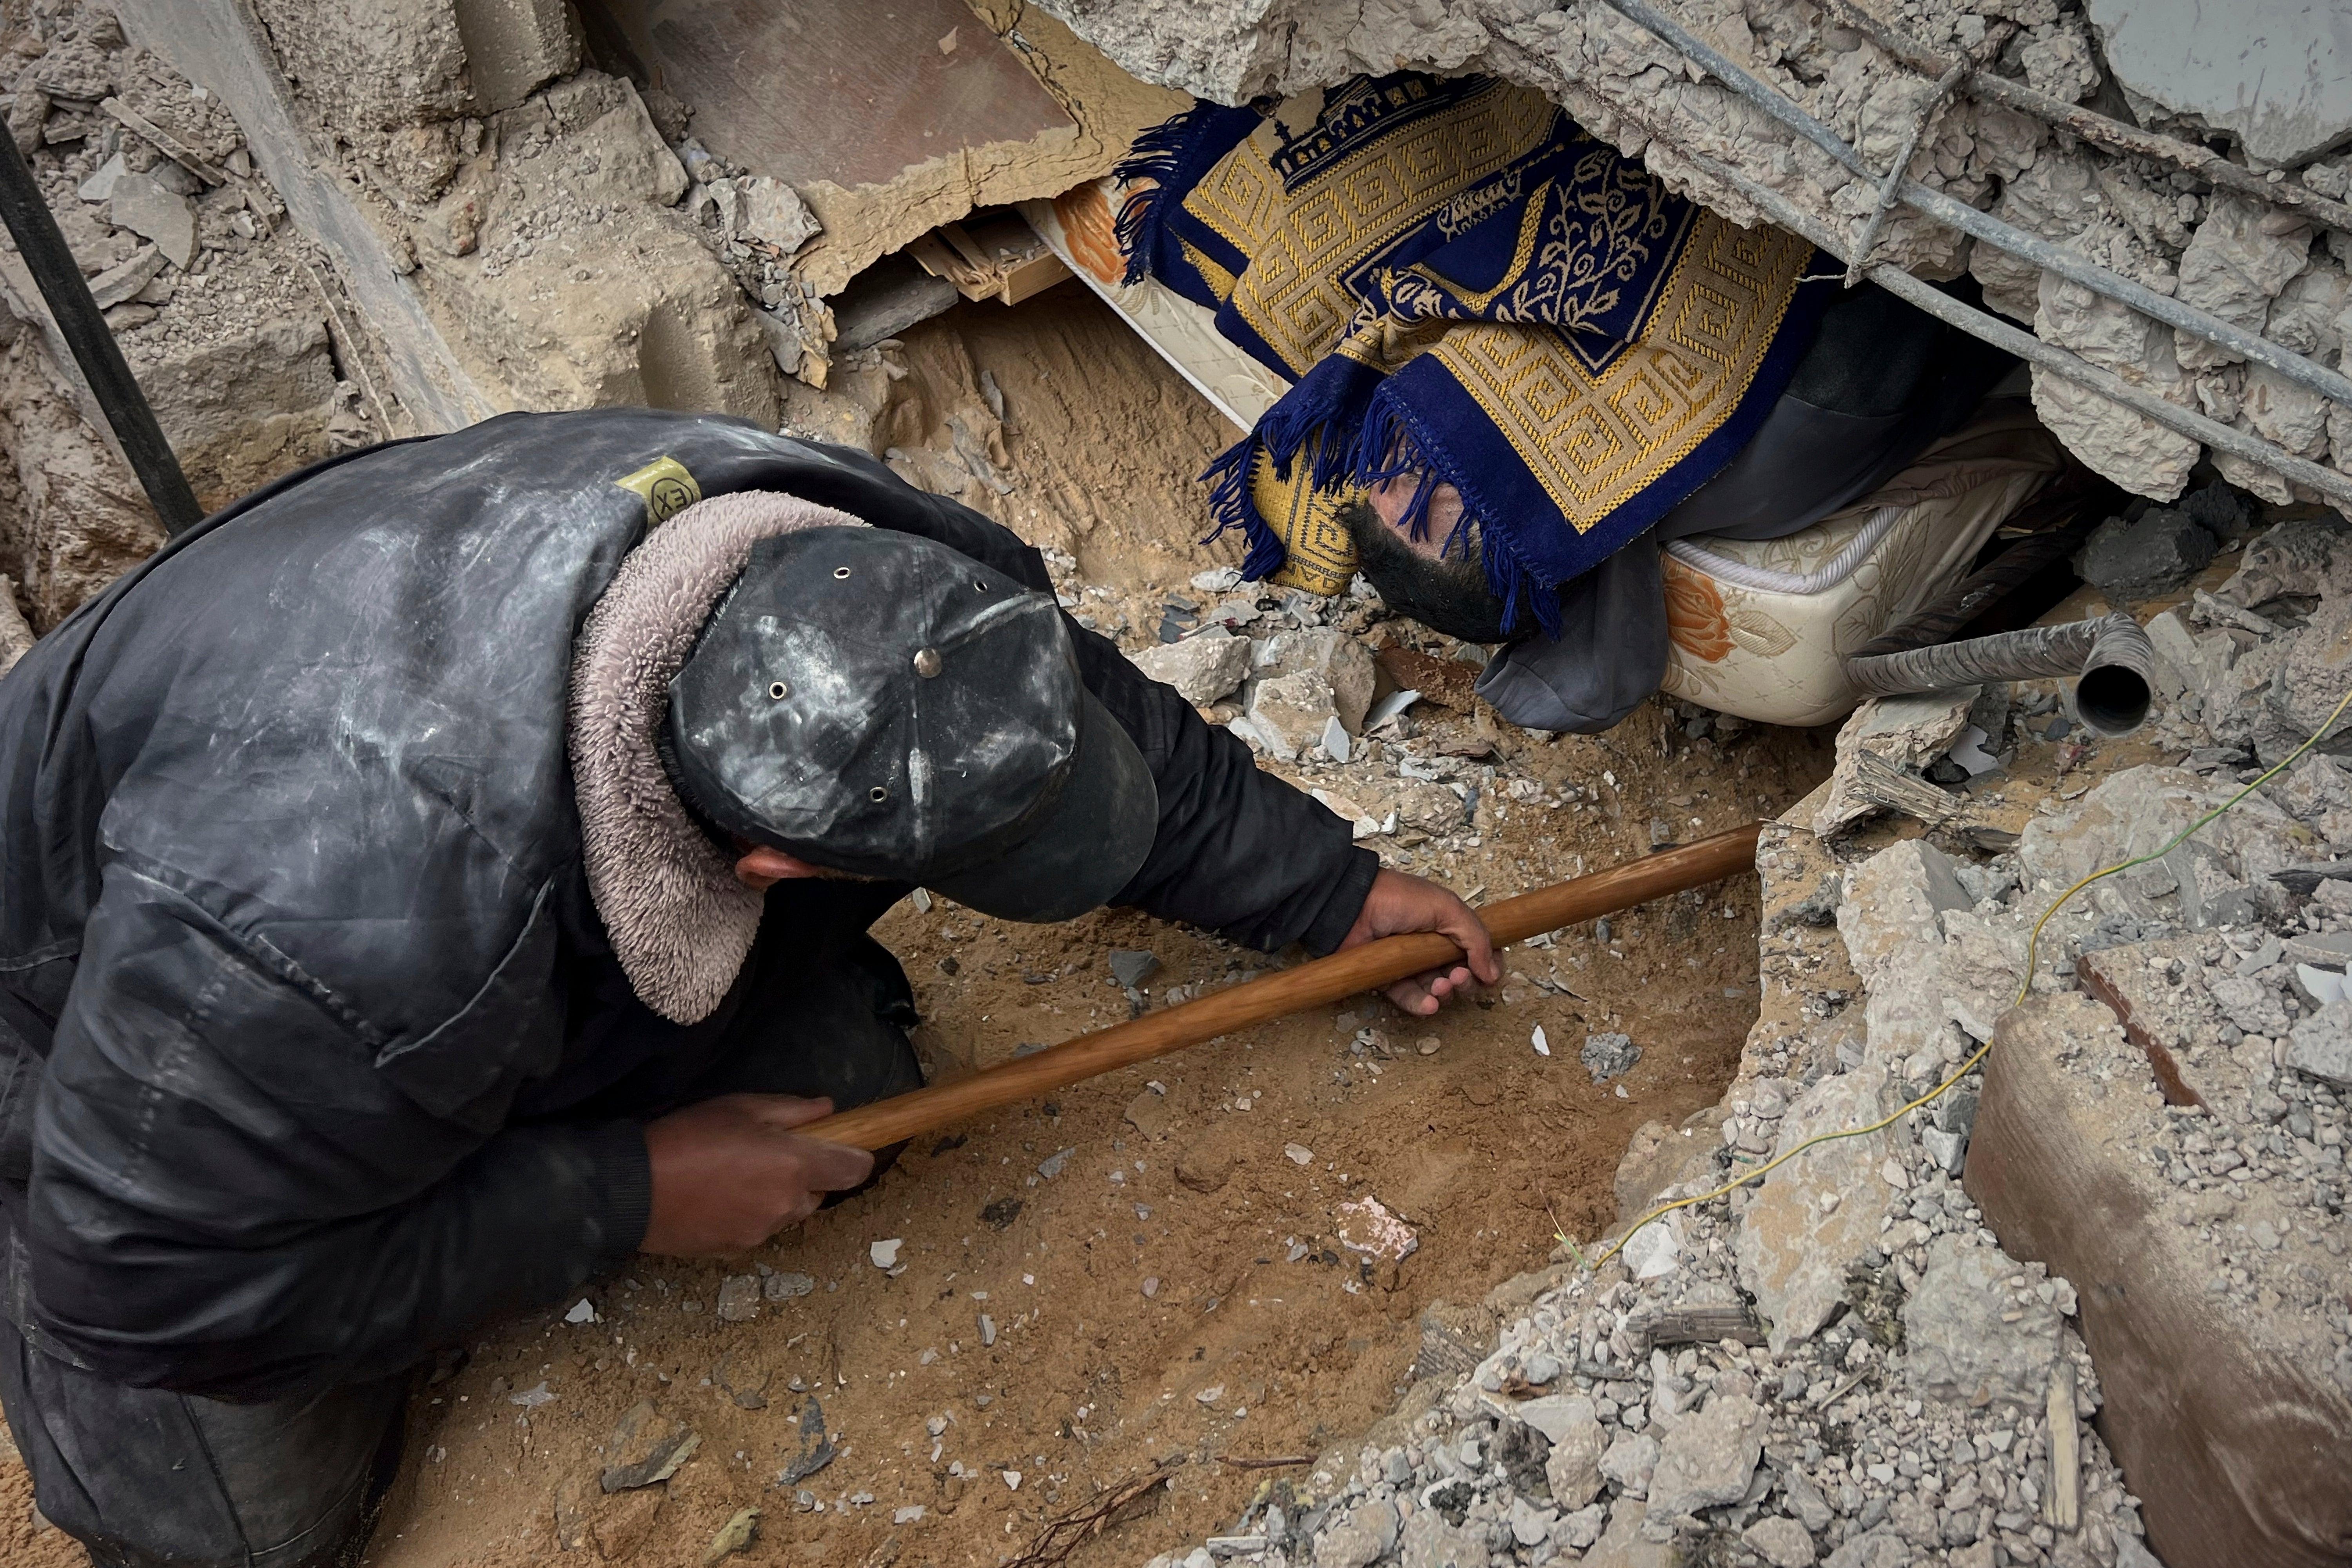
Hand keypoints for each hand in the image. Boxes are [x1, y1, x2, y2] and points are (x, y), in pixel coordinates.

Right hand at [638, 1094, 874, 1255]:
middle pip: (820, 1193)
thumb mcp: (741, 1107)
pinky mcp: (738, 1250)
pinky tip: (720, 1199)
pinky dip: (751, 1216)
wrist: (634, 1190)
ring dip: (778, 1197)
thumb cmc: (688, 1137)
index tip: (842, 1146)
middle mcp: (787, 1205)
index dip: (855, 1156)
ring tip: (738, 1176)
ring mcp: (763, 1232)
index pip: (855, 1169)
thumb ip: (792, 1110)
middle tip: (769, 1155)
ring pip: (789, 1213)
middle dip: (806, 1176)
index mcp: (795, 1166)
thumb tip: (828, 1110)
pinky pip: (760, 1230)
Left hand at [1336, 868, 1500, 1015]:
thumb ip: (1476, 938)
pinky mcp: (1388, 978)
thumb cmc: (1398, 898)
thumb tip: (1492, 972)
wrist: (1352, 905)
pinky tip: (1429, 1004)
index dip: (1487, 964)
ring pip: (1436, 990)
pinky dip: (1422, 1005)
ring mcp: (1409, 963)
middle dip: (1465, 981)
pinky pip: (1409, 998)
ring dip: (1445, 993)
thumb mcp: (1447, 908)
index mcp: (1447, 925)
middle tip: (1458, 976)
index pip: (1477, 950)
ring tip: (1440, 986)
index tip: (1488, 972)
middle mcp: (1430, 946)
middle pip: (1459, 975)